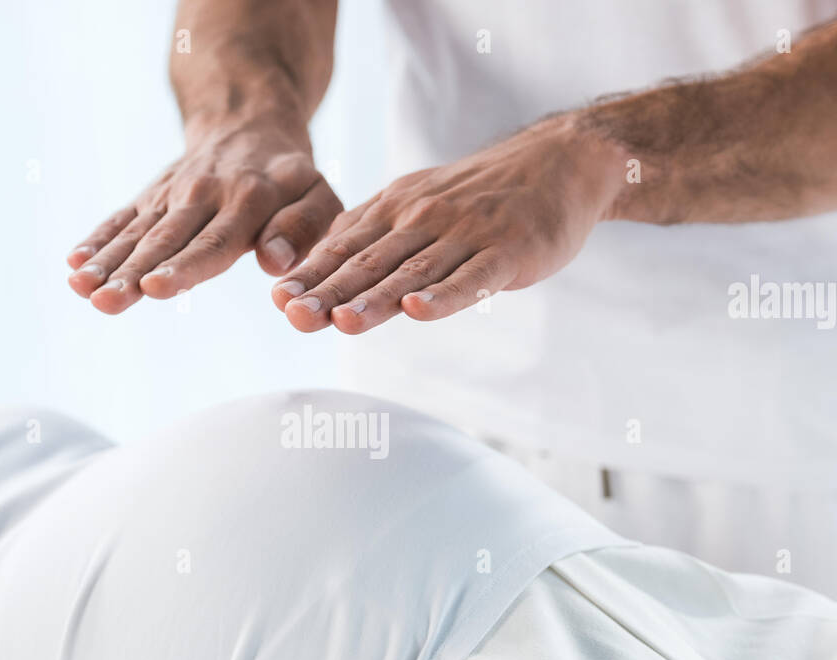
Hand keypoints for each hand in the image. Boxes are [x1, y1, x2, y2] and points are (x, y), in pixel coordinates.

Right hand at [66, 117, 341, 314]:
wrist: (248, 120)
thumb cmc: (291, 175)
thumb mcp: (317, 193)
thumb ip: (303, 227)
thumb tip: (275, 262)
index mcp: (247, 201)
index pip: (213, 243)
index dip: (184, 268)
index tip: (156, 288)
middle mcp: (202, 196)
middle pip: (164, 242)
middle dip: (133, 273)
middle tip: (105, 299)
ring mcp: (171, 195)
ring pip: (137, 233)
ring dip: (107, 263)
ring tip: (81, 288)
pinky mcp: (151, 197)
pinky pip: (122, 219)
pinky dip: (99, 239)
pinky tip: (74, 264)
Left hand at [270, 116, 625, 333]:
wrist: (558, 160)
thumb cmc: (479, 194)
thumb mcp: (417, 202)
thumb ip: (372, 235)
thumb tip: (316, 270)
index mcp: (396, 210)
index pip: (344, 247)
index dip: (311, 275)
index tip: (279, 302)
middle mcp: (423, 219)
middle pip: (370, 263)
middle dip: (330, 292)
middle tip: (295, 317)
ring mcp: (466, 235)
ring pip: (413, 273)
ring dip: (376, 300)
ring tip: (343, 322)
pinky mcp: (507, 253)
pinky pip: (472, 278)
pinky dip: (444, 297)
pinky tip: (419, 313)